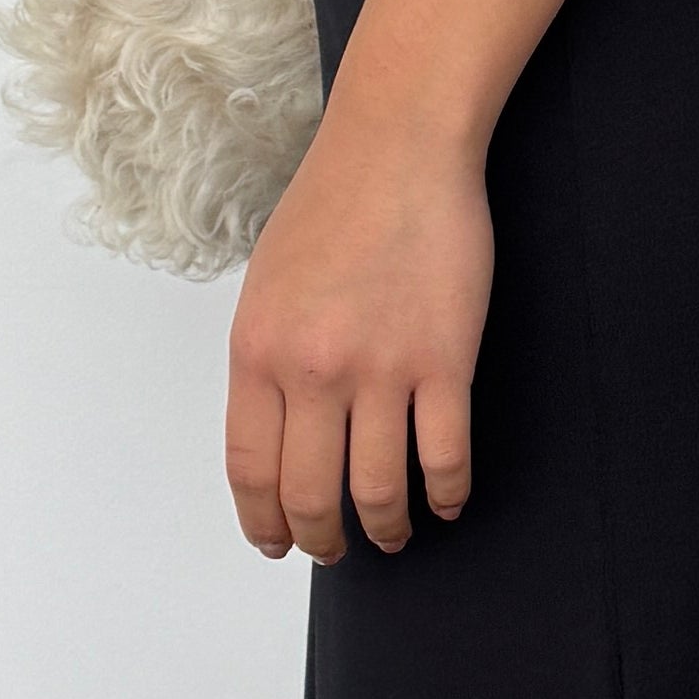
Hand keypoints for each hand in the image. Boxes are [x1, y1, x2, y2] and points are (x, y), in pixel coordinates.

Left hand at [224, 96, 491, 561]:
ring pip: (378, 489)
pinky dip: (447, 493)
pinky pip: (445, 455)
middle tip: (334, 550)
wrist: (397, 148)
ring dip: (386, 527)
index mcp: (257, 351)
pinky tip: (447, 500)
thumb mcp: (266, 288)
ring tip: (394, 534)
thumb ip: (267, 363)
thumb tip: (279, 436)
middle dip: (322, 539)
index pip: (251, 468)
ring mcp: (381, 368)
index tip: (276, 542)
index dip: (263, 520)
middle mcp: (312, 369)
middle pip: (310, 493)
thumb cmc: (332, 206)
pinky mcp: (444, 360)